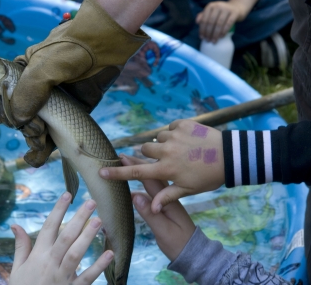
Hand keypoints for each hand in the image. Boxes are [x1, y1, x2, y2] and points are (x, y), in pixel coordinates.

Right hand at [9, 0, 147, 166]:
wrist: (107, 43)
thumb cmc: (72, 48)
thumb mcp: (43, 67)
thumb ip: (28, 94)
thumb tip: (18, 121)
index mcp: (21, 75)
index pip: (4, 99)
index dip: (7, 114)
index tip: (15, 122)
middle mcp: (36, 90)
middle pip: (20, 118)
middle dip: (25, 129)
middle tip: (38, 130)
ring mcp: (54, 102)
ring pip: (36, 129)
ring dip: (34, 140)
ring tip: (42, 141)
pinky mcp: (73, 111)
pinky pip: (56, 132)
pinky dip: (46, 147)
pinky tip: (39, 156)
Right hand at [9, 192, 113, 284]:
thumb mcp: (17, 269)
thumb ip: (20, 246)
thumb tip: (15, 225)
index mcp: (37, 256)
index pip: (48, 227)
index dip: (58, 210)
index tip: (68, 194)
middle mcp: (50, 263)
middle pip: (66, 237)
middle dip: (78, 218)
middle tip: (91, 202)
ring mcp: (62, 277)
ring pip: (76, 253)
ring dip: (88, 236)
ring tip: (99, 221)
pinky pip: (87, 278)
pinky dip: (98, 266)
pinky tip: (109, 253)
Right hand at [99, 119, 224, 212]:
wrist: (231, 155)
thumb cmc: (208, 177)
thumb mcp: (188, 190)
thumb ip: (166, 196)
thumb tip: (150, 208)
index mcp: (166, 170)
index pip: (135, 173)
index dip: (117, 173)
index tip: (101, 170)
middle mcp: (166, 152)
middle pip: (144, 149)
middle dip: (151, 154)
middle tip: (167, 158)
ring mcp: (174, 136)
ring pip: (157, 138)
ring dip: (164, 143)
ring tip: (181, 149)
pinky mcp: (182, 124)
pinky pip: (170, 127)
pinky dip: (175, 132)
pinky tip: (188, 140)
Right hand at [123, 156, 195, 261]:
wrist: (200, 248)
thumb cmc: (181, 242)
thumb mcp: (165, 231)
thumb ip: (150, 215)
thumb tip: (135, 196)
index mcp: (165, 197)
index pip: (142, 180)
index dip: (123, 173)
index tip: (108, 169)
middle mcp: (171, 189)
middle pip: (149, 169)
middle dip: (132, 162)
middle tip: (118, 155)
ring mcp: (175, 188)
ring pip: (156, 169)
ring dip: (142, 162)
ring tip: (130, 157)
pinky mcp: (178, 191)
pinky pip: (162, 174)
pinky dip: (152, 167)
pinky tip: (148, 169)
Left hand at [196, 1, 245, 42]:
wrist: (236, 7)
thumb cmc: (221, 12)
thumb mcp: (211, 12)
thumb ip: (203, 16)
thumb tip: (196, 22)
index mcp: (210, 6)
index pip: (204, 19)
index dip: (202, 29)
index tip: (202, 37)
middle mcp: (218, 6)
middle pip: (211, 22)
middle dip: (208, 33)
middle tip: (208, 40)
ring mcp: (227, 8)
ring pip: (219, 23)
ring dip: (215, 34)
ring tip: (214, 41)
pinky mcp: (235, 12)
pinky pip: (228, 23)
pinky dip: (224, 31)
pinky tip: (221, 36)